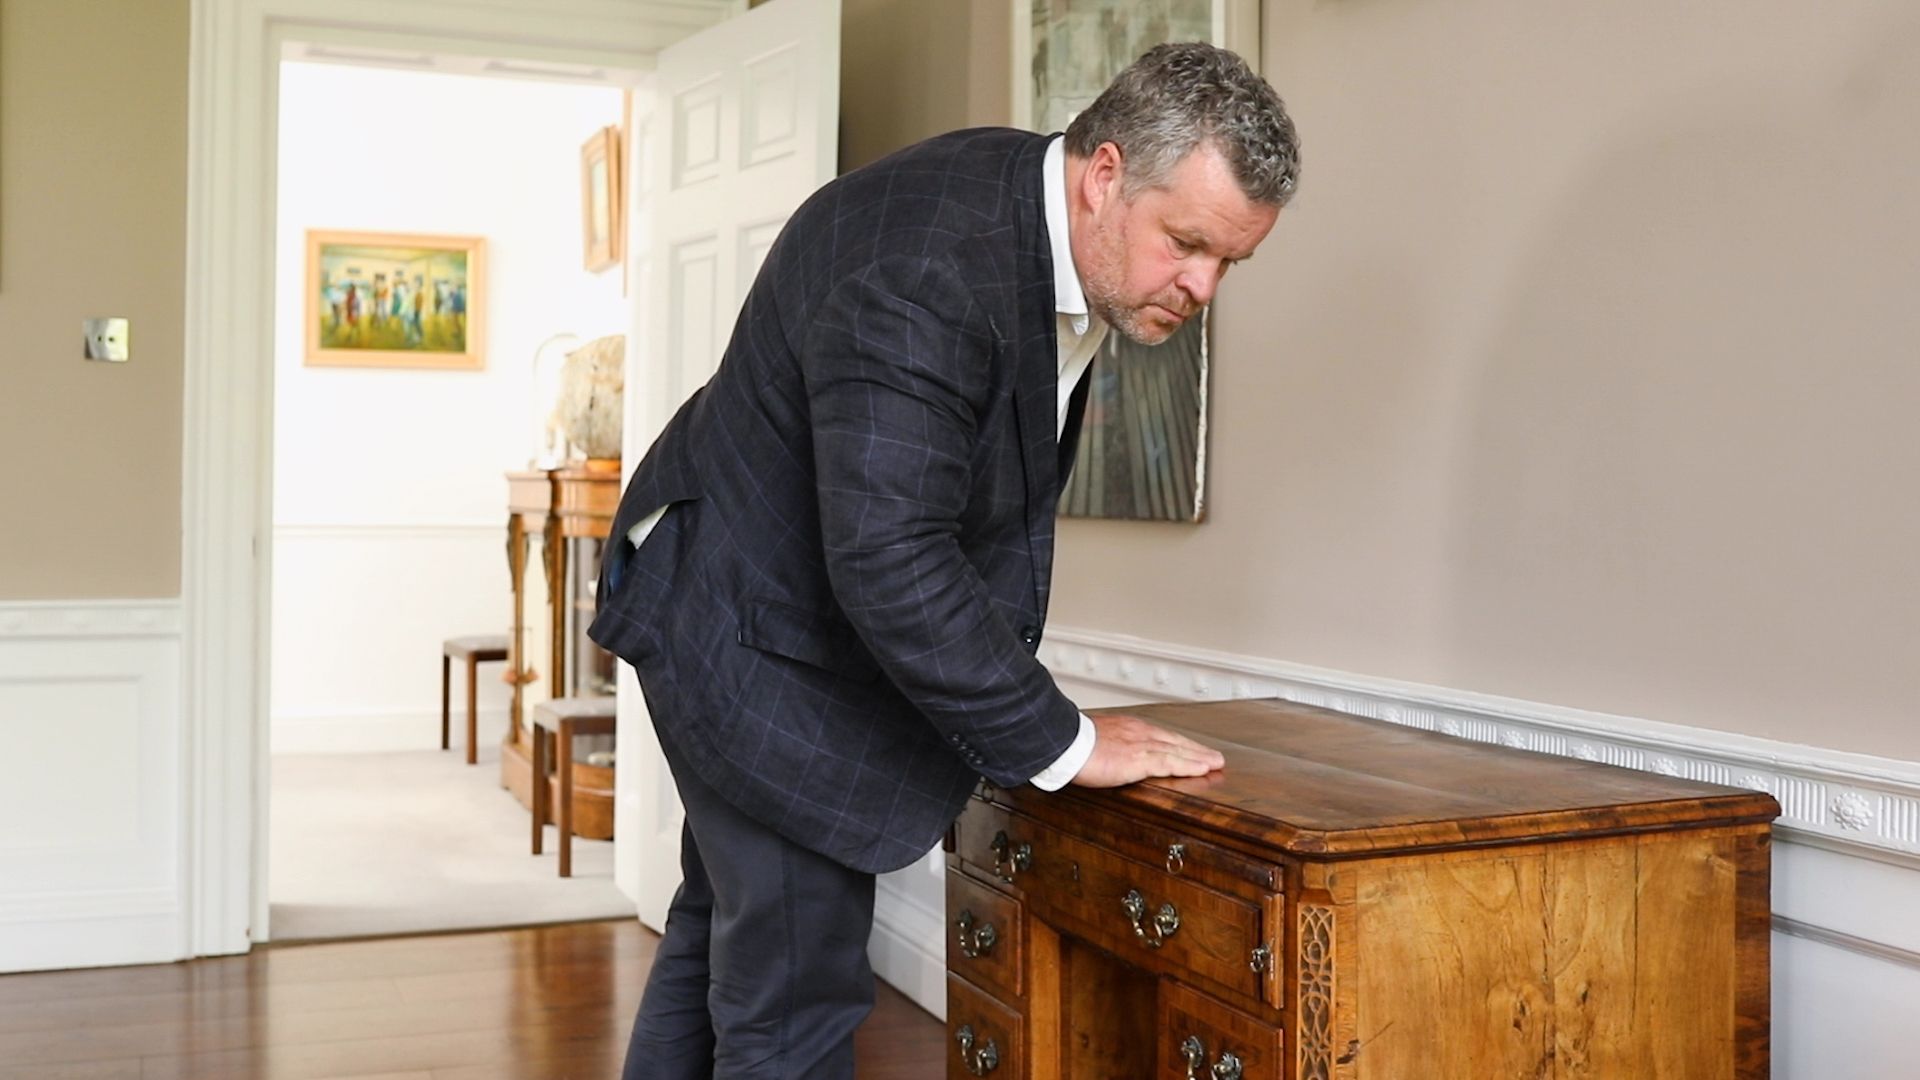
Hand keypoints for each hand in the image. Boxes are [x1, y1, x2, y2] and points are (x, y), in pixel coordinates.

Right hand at [1069, 713, 1224, 787]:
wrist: (1064, 743)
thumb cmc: (1072, 743)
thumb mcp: (1095, 740)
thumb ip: (1108, 746)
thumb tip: (1108, 755)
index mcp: (1128, 728)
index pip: (1161, 736)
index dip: (1180, 745)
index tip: (1192, 750)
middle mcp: (1139, 733)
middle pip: (1175, 741)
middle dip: (1196, 750)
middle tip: (1214, 757)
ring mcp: (1141, 745)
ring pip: (1178, 751)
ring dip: (1199, 757)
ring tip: (1215, 764)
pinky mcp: (1139, 759)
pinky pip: (1170, 762)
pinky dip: (1188, 765)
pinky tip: (1201, 769)